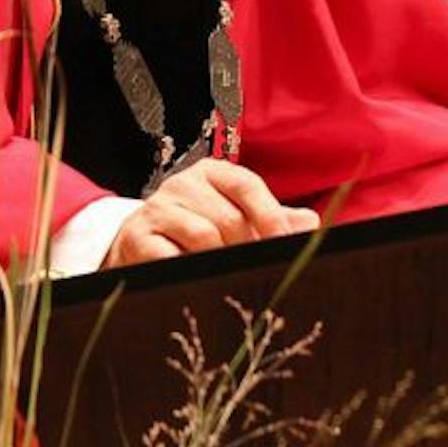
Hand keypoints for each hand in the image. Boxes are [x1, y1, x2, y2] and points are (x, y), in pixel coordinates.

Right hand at [104, 160, 318, 267]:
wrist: (140, 246)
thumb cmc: (198, 230)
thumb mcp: (236, 218)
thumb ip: (272, 219)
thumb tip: (310, 222)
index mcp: (212, 173)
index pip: (246, 184)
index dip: (269, 214)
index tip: (284, 241)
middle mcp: (182, 183)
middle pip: (228, 217)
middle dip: (245, 247)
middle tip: (249, 266)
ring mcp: (157, 208)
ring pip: (204, 236)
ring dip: (218, 259)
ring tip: (219, 270)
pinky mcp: (137, 236)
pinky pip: (171, 255)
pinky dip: (187, 267)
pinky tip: (191, 273)